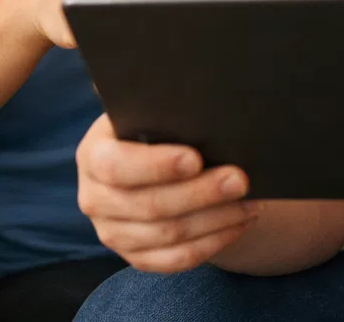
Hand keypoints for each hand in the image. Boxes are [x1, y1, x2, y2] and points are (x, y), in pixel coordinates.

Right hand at [76, 113, 259, 271]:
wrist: (153, 161)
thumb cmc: (158, 127)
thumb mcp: (149, 110)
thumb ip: (159, 103)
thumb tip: (190, 83)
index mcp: (93, 155)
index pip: (116, 166)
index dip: (156, 165)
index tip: (195, 158)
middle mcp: (95, 198)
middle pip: (148, 205)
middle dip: (200, 193)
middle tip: (240, 179)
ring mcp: (114, 233)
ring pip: (168, 235)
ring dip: (215, 220)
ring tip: (250, 201)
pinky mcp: (136, 257)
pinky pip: (176, 260)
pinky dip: (213, 242)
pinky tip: (240, 222)